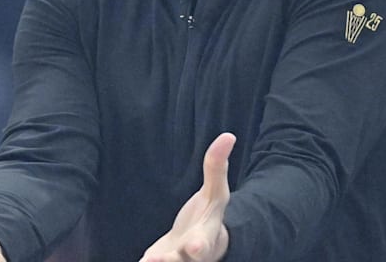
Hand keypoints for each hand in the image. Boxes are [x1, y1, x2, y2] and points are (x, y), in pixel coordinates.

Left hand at [140, 132, 235, 261]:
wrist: (198, 246)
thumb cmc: (208, 216)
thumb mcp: (215, 193)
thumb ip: (217, 168)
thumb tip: (228, 135)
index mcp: (204, 237)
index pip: (202, 244)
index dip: (198, 246)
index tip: (194, 247)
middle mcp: (189, 257)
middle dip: (170, 261)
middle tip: (157, 260)